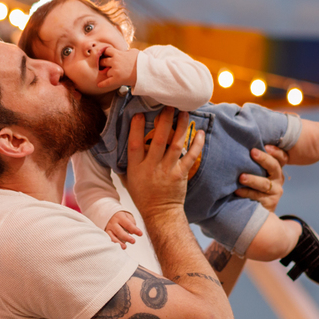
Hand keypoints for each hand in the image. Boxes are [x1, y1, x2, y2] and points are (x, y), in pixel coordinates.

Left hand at [96, 47, 138, 89]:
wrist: (146, 70)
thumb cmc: (141, 60)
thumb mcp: (133, 52)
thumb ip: (125, 51)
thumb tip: (123, 51)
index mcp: (118, 54)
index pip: (106, 50)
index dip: (106, 53)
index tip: (107, 55)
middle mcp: (115, 62)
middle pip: (103, 61)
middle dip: (104, 63)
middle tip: (105, 65)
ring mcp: (115, 71)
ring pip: (106, 72)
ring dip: (109, 73)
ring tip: (113, 74)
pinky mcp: (117, 80)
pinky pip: (107, 82)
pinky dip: (103, 84)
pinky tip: (99, 85)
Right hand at [105, 210, 142, 247]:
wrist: (107, 213)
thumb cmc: (120, 216)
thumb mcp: (127, 215)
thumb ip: (131, 222)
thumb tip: (132, 232)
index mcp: (120, 217)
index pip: (128, 224)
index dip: (134, 229)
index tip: (140, 234)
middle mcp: (113, 222)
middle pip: (119, 231)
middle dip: (126, 237)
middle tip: (133, 241)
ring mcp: (109, 228)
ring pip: (112, 236)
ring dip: (118, 242)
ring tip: (124, 247)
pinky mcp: (106, 233)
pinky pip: (109, 239)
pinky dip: (113, 243)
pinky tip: (117, 247)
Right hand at [124, 108, 203, 222]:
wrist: (160, 213)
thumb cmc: (143, 195)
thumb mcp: (128, 179)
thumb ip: (125, 162)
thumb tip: (119, 145)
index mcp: (137, 167)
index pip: (135, 145)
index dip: (136, 129)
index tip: (139, 114)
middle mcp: (152, 167)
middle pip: (159, 140)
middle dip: (164, 121)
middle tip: (168, 105)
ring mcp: (168, 170)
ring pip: (175, 145)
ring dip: (180, 127)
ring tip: (183, 112)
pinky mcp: (181, 174)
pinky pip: (190, 156)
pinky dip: (196, 144)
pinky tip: (198, 133)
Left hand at [235, 145, 288, 212]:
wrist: (258, 208)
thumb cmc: (254, 185)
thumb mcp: (257, 172)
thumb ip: (254, 161)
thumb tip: (244, 145)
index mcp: (276, 168)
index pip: (281, 157)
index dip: (276, 151)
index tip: (266, 146)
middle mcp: (278, 178)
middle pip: (274, 166)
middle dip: (263, 159)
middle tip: (252, 152)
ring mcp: (276, 191)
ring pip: (265, 183)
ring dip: (253, 179)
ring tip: (241, 177)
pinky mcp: (270, 203)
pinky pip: (258, 197)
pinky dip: (247, 193)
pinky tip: (238, 191)